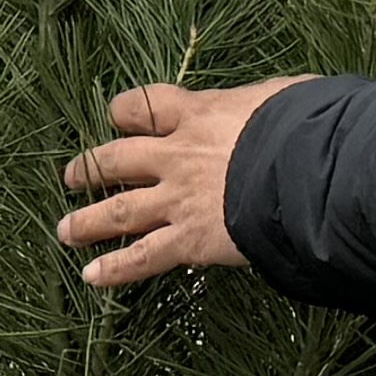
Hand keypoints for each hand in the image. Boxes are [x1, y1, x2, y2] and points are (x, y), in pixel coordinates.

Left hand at [55, 77, 304, 289]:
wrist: (310, 171)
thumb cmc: (307, 128)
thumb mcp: (281, 98)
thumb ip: (263, 107)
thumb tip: (277, 110)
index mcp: (200, 114)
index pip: (147, 105)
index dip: (127, 111)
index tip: (118, 116)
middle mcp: (178, 155)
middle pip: (118, 158)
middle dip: (92, 168)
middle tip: (72, 177)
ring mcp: (178, 200)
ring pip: (120, 210)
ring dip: (88, 222)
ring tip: (66, 231)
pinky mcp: (189, 240)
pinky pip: (143, 257)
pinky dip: (116, 269)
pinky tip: (93, 277)